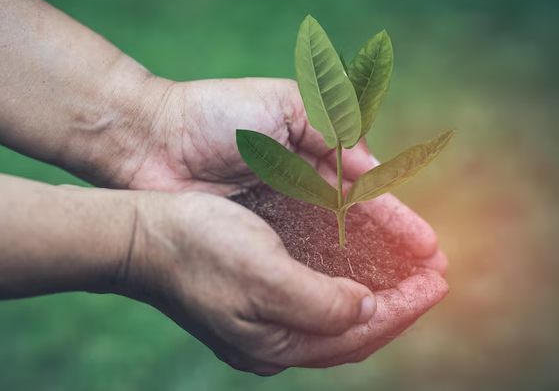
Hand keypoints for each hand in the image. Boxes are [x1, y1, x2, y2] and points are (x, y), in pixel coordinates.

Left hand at [108, 76, 446, 271]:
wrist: (152, 139)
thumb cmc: (214, 115)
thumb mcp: (283, 104)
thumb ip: (331, 128)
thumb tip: (369, 167)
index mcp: (310, 155)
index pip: (365, 194)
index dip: (397, 221)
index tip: (429, 247)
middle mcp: (297, 192)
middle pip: (355, 231)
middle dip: (392, 255)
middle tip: (429, 281)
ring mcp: (274, 220)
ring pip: (330, 254)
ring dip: (366, 274)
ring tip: (402, 299)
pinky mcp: (250, 242)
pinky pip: (295, 265)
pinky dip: (323, 280)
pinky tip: (350, 299)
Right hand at [117, 191, 447, 375]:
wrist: (140, 235)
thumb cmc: (196, 247)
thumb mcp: (263, 275)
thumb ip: (320, 301)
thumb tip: (366, 309)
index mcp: (275, 342)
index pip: (358, 333)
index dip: (404, 307)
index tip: (438, 279)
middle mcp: (272, 340)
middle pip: (352, 330)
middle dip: (397, 304)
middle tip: (434, 275)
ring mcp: (262, 321)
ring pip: (336, 315)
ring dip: (375, 293)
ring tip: (408, 272)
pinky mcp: (254, 299)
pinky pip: (314, 299)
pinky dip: (344, 284)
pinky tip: (359, 267)